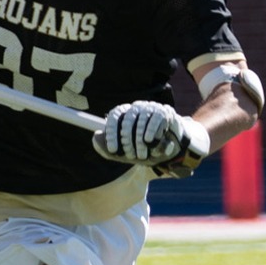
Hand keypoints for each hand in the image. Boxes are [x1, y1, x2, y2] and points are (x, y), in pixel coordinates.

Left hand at [92, 100, 210, 177]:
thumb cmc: (144, 149)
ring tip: (142, 155)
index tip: (113, 149)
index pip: (115, 116)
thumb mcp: (125, 153)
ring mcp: (150, 108)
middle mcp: (136, 108)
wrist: (171, 148)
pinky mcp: (164, 111)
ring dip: (140, 140)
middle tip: (130, 156)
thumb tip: (95, 136)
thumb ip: (107, 149)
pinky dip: (152, 130)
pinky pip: (156, 118)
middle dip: (128, 141)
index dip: (111, 133)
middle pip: (128, 120)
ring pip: (141, 120)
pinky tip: (150, 141)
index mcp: (124, 114)